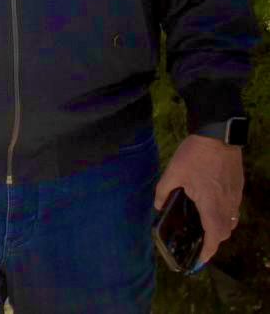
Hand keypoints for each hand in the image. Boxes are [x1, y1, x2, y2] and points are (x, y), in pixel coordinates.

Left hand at [155, 134, 243, 265]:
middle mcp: (227, 205)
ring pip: (231, 222)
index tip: (199, 259)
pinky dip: (224, 215)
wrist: (218, 136)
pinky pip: (233, 210)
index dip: (207, 252)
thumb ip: (163, 191)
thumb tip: (157, 205)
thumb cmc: (195, 155)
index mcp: (211, 205)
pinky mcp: (238, 188)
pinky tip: (211, 207)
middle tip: (198, 241)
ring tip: (203, 226)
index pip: (214, 237)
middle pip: (224, 232)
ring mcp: (235, 197)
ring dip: (219, 228)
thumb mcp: (173, 172)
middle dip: (212, 241)